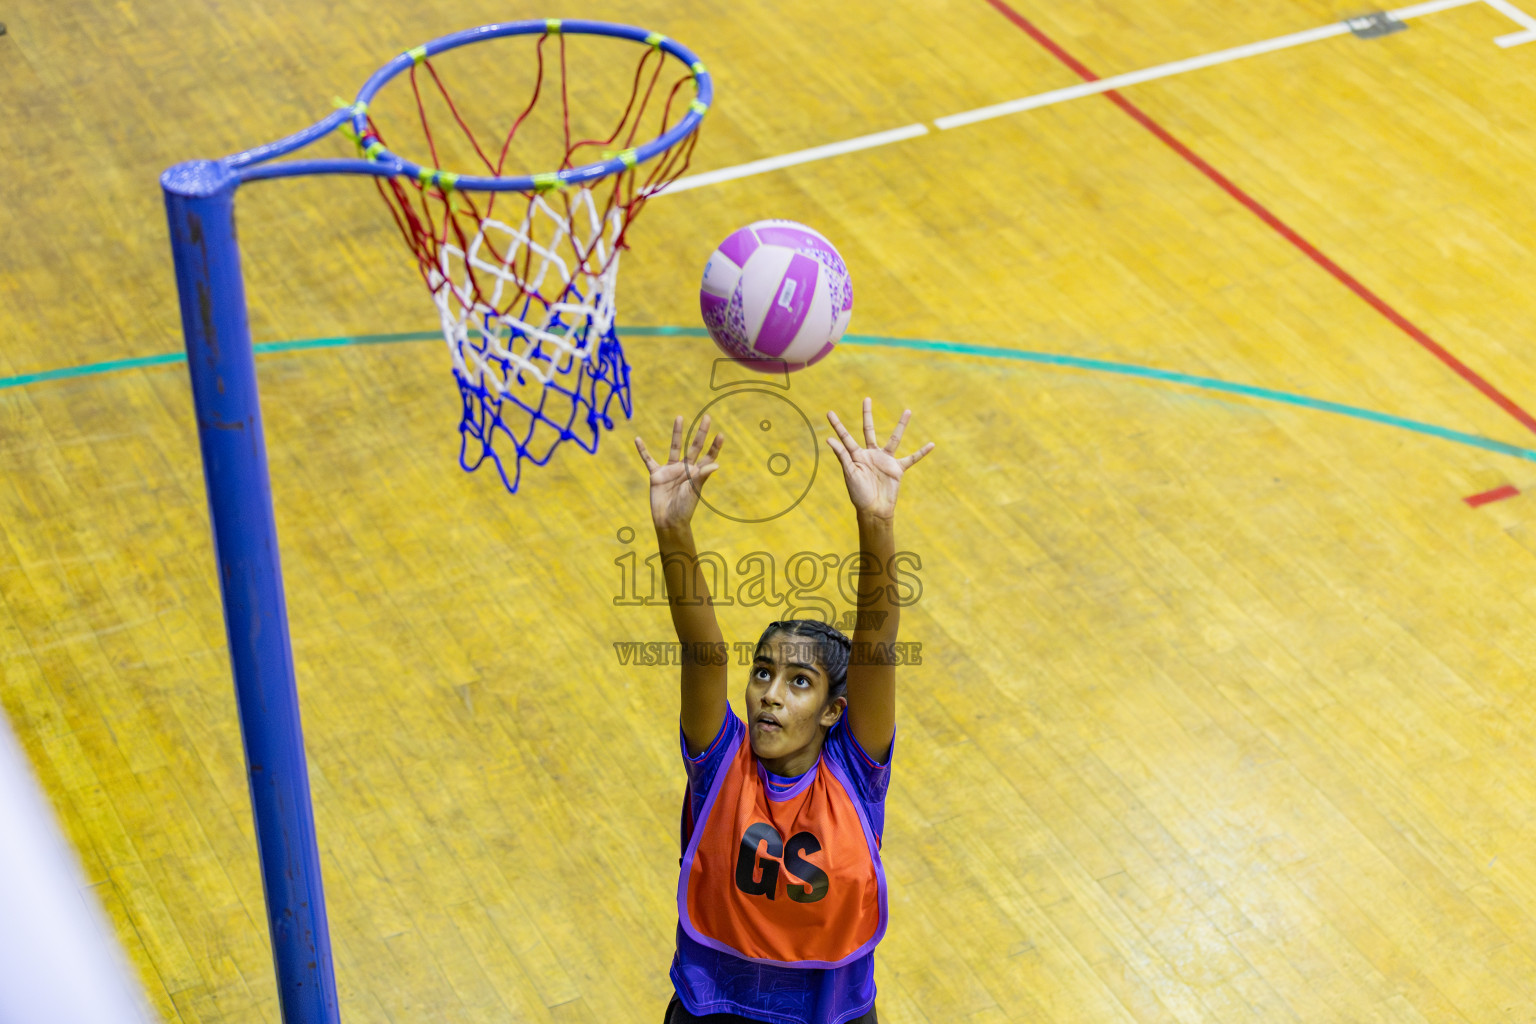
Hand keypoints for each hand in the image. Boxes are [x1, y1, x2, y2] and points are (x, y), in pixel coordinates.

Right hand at [635, 415, 724, 529]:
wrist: (668, 521)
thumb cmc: (684, 509)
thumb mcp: (694, 492)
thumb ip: (702, 476)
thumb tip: (716, 464)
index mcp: (697, 473)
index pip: (708, 456)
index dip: (715, 446)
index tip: (721, 434)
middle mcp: (685, 468)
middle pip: (694, 446)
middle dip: (700, 432)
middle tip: (707, 417)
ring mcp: (671, 470)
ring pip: (675, 447)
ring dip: (677, 433)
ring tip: (680, 417)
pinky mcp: (656, 475)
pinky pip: (648, 460)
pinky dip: (642, 450)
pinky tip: (638, 439)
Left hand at [826, 398, 934, 519]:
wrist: (874, 510)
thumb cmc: (858, 494)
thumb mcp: (849, 473)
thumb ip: (842, 455)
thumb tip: (829, 439)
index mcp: (856, 455)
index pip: (845, 437)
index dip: (837, 425)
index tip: (829, 413)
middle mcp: (871, 454)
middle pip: (869, 430)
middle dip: (867, 414)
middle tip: (866, 399)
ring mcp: (885, 460)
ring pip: (894, 439)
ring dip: (901, 425)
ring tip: (908, 411)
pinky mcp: (897, 469)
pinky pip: (912, 458)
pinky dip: (921, 452)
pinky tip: (931, 445)